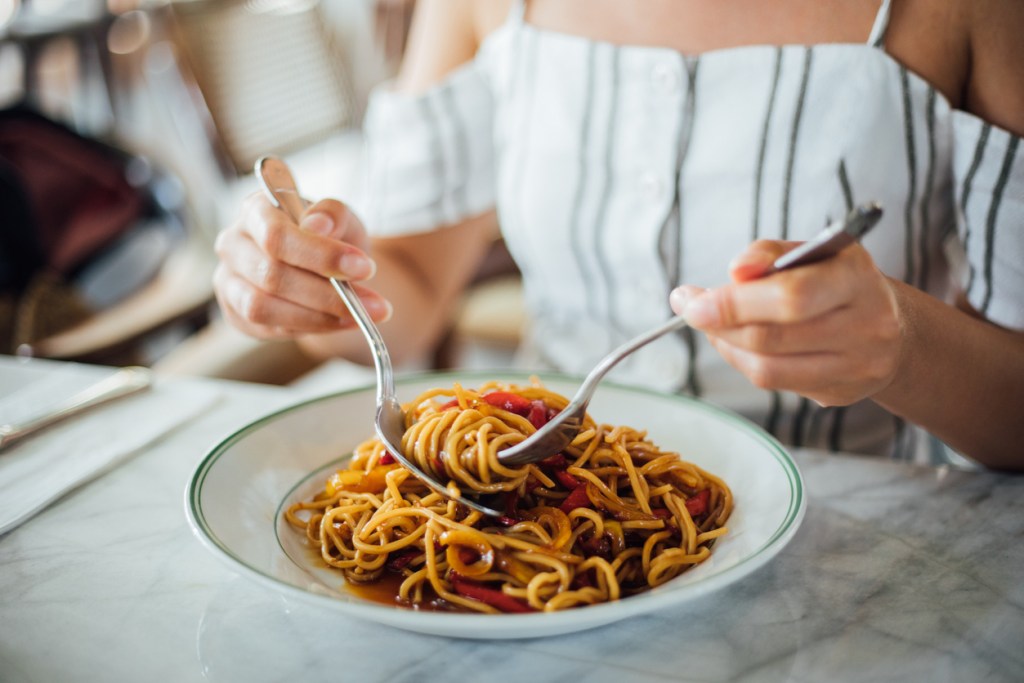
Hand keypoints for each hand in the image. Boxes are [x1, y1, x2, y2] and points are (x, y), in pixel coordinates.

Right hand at [213, 193, 390, 339]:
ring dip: (319, 317)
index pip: (277, 236)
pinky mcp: (235, 312)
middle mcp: (233, 243)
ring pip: (263, 307)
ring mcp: (228, 280)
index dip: (321, 256)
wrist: (322, 265)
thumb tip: (317, 224)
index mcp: (255, 210)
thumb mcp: (341, 218)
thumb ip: (332, 214)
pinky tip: (341, 323)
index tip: (366, 268)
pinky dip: (310, 327)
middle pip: (271, 275)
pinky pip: (268, 328)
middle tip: (375, 304)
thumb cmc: (327, 235)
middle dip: (328, 294)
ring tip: (361, 316)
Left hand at [669, 240, 903, 405]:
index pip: (791, 297)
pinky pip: (774, 383)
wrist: (890, 327)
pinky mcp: (839, 393)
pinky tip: (734, 342)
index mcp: (857, 278)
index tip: (690, 299)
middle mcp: (865, 325)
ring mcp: (856, 366)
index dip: (734, 303)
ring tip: (710, 324)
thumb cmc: (834, 279)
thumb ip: (768, 253)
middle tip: (688, 308)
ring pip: (767, 368)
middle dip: (718, 323)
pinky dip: (742, 361)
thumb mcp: (809, 251)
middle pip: (772, 337)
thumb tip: (736, 272)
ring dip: (725, 345)